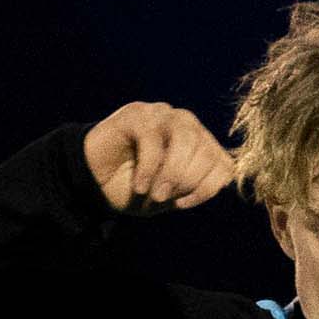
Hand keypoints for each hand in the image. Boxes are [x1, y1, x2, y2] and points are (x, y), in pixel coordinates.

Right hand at [83, 103, 234, 213]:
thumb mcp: (170, 195)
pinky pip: (153, 139)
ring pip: (186, 139)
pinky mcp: (137, 114)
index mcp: (200, 144)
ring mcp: (162, 114)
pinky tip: (139, 185)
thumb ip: (194, 187)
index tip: (182, 204)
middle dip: (187, 181)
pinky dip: (149, 168)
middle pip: (205, 151)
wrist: (94, 181)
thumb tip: (219, 182)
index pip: (224, 164)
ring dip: (173, 173)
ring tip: (155, 194)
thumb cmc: (135, 187)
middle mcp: (186, 124)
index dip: (208, 188)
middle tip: (163, 198)